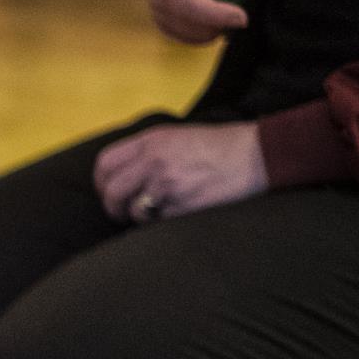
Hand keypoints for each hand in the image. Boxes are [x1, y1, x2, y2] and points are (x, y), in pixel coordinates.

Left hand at [94, 121, 267, 221]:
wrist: (258, 155)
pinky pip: (156, 222)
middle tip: (121, 212)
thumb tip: (122, 172)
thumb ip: (148, 150)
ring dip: (138, 216)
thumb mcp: (178, 136)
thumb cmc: (221, 146)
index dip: (101, 182)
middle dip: (112, 207)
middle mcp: (154, 161)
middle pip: (111, 190)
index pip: (105, 163)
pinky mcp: (182, 206)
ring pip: (132, 210)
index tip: (106, 191)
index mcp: (151, 141)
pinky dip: (160, 223)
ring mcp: (167, 185)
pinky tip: (175, 214)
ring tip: (153, 213)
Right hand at [146, 0, 248, 42]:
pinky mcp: (165, 27)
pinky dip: (208, 32)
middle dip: (219, 23)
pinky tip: (217, 17)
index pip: (185, 1)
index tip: (242, 17)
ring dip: (215, 27)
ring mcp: (158, 15)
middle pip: (188, 23)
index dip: (213, 13)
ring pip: (191, 35)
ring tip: (227, 6)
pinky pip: (190, 39)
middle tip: (241, 12)